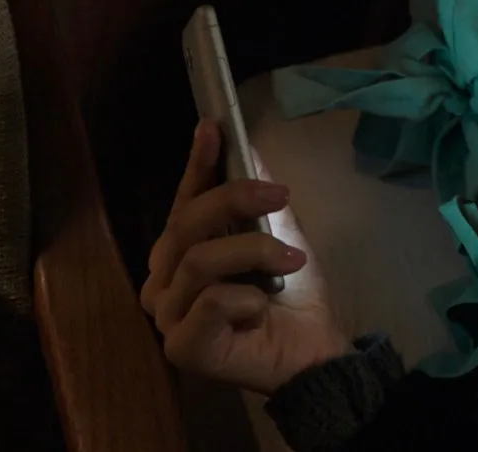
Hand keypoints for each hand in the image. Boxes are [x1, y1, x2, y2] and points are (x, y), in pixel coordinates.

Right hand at [140, 122, 351, 394]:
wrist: (314, 349)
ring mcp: (166, 317)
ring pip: (198, 260)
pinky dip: (246, 298)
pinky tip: (261, 310)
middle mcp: (163, 283)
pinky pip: (211, 302)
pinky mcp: (181, 347)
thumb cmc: (292, 294)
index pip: (182, 204)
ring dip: (254, 252)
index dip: (196, 166)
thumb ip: (259, 198)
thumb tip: (246, 146)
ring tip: (293, 260)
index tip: (212, 127)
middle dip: (235, 200)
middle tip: (280, 195)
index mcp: (179, 255)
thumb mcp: (282, 234)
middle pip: (185, 225)